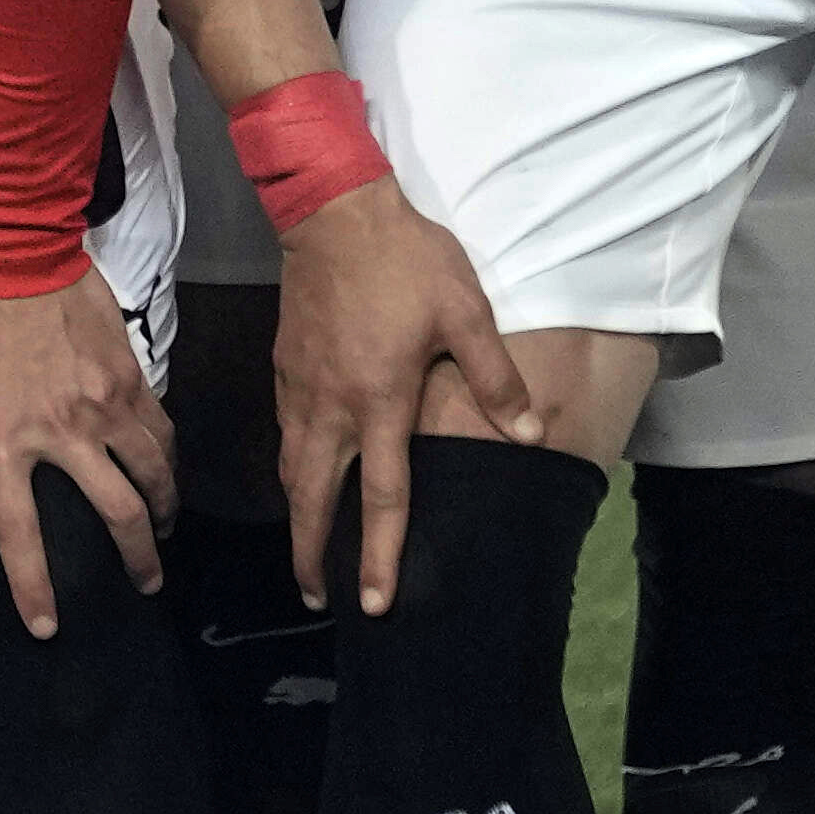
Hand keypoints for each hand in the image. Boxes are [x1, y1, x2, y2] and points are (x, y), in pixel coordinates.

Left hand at [0, 276, 175, 635]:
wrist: (9, 251)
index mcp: (0, 443)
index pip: (19, 534)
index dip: (33, 588)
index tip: (47, 628)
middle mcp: (60, 433)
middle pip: (115, 515)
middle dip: (136, 562)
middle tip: (144, 584)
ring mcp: (103, 406)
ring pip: (152, 477)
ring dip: (163, 514)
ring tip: (163, 533)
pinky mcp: (131, 379)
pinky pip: (162, 434)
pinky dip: (169, 463)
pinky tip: (164, 476)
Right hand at [268, 184, 535, 616]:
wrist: (334, 210)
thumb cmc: (407, 262)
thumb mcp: (465, 313)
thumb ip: (495, 378)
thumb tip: (529, 436)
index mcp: (380, 400)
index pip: (381, 496)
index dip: (379, 554)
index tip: (375, 602)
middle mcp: (332, 406)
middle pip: (314, 498)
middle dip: (313, 553)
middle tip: (319, 598)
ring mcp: (301, 388)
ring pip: (292, 469)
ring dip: (299, 515)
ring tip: (307, 549)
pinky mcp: (285, 367)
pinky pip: (286, 435)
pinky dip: (293, 470)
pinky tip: (304, 474)